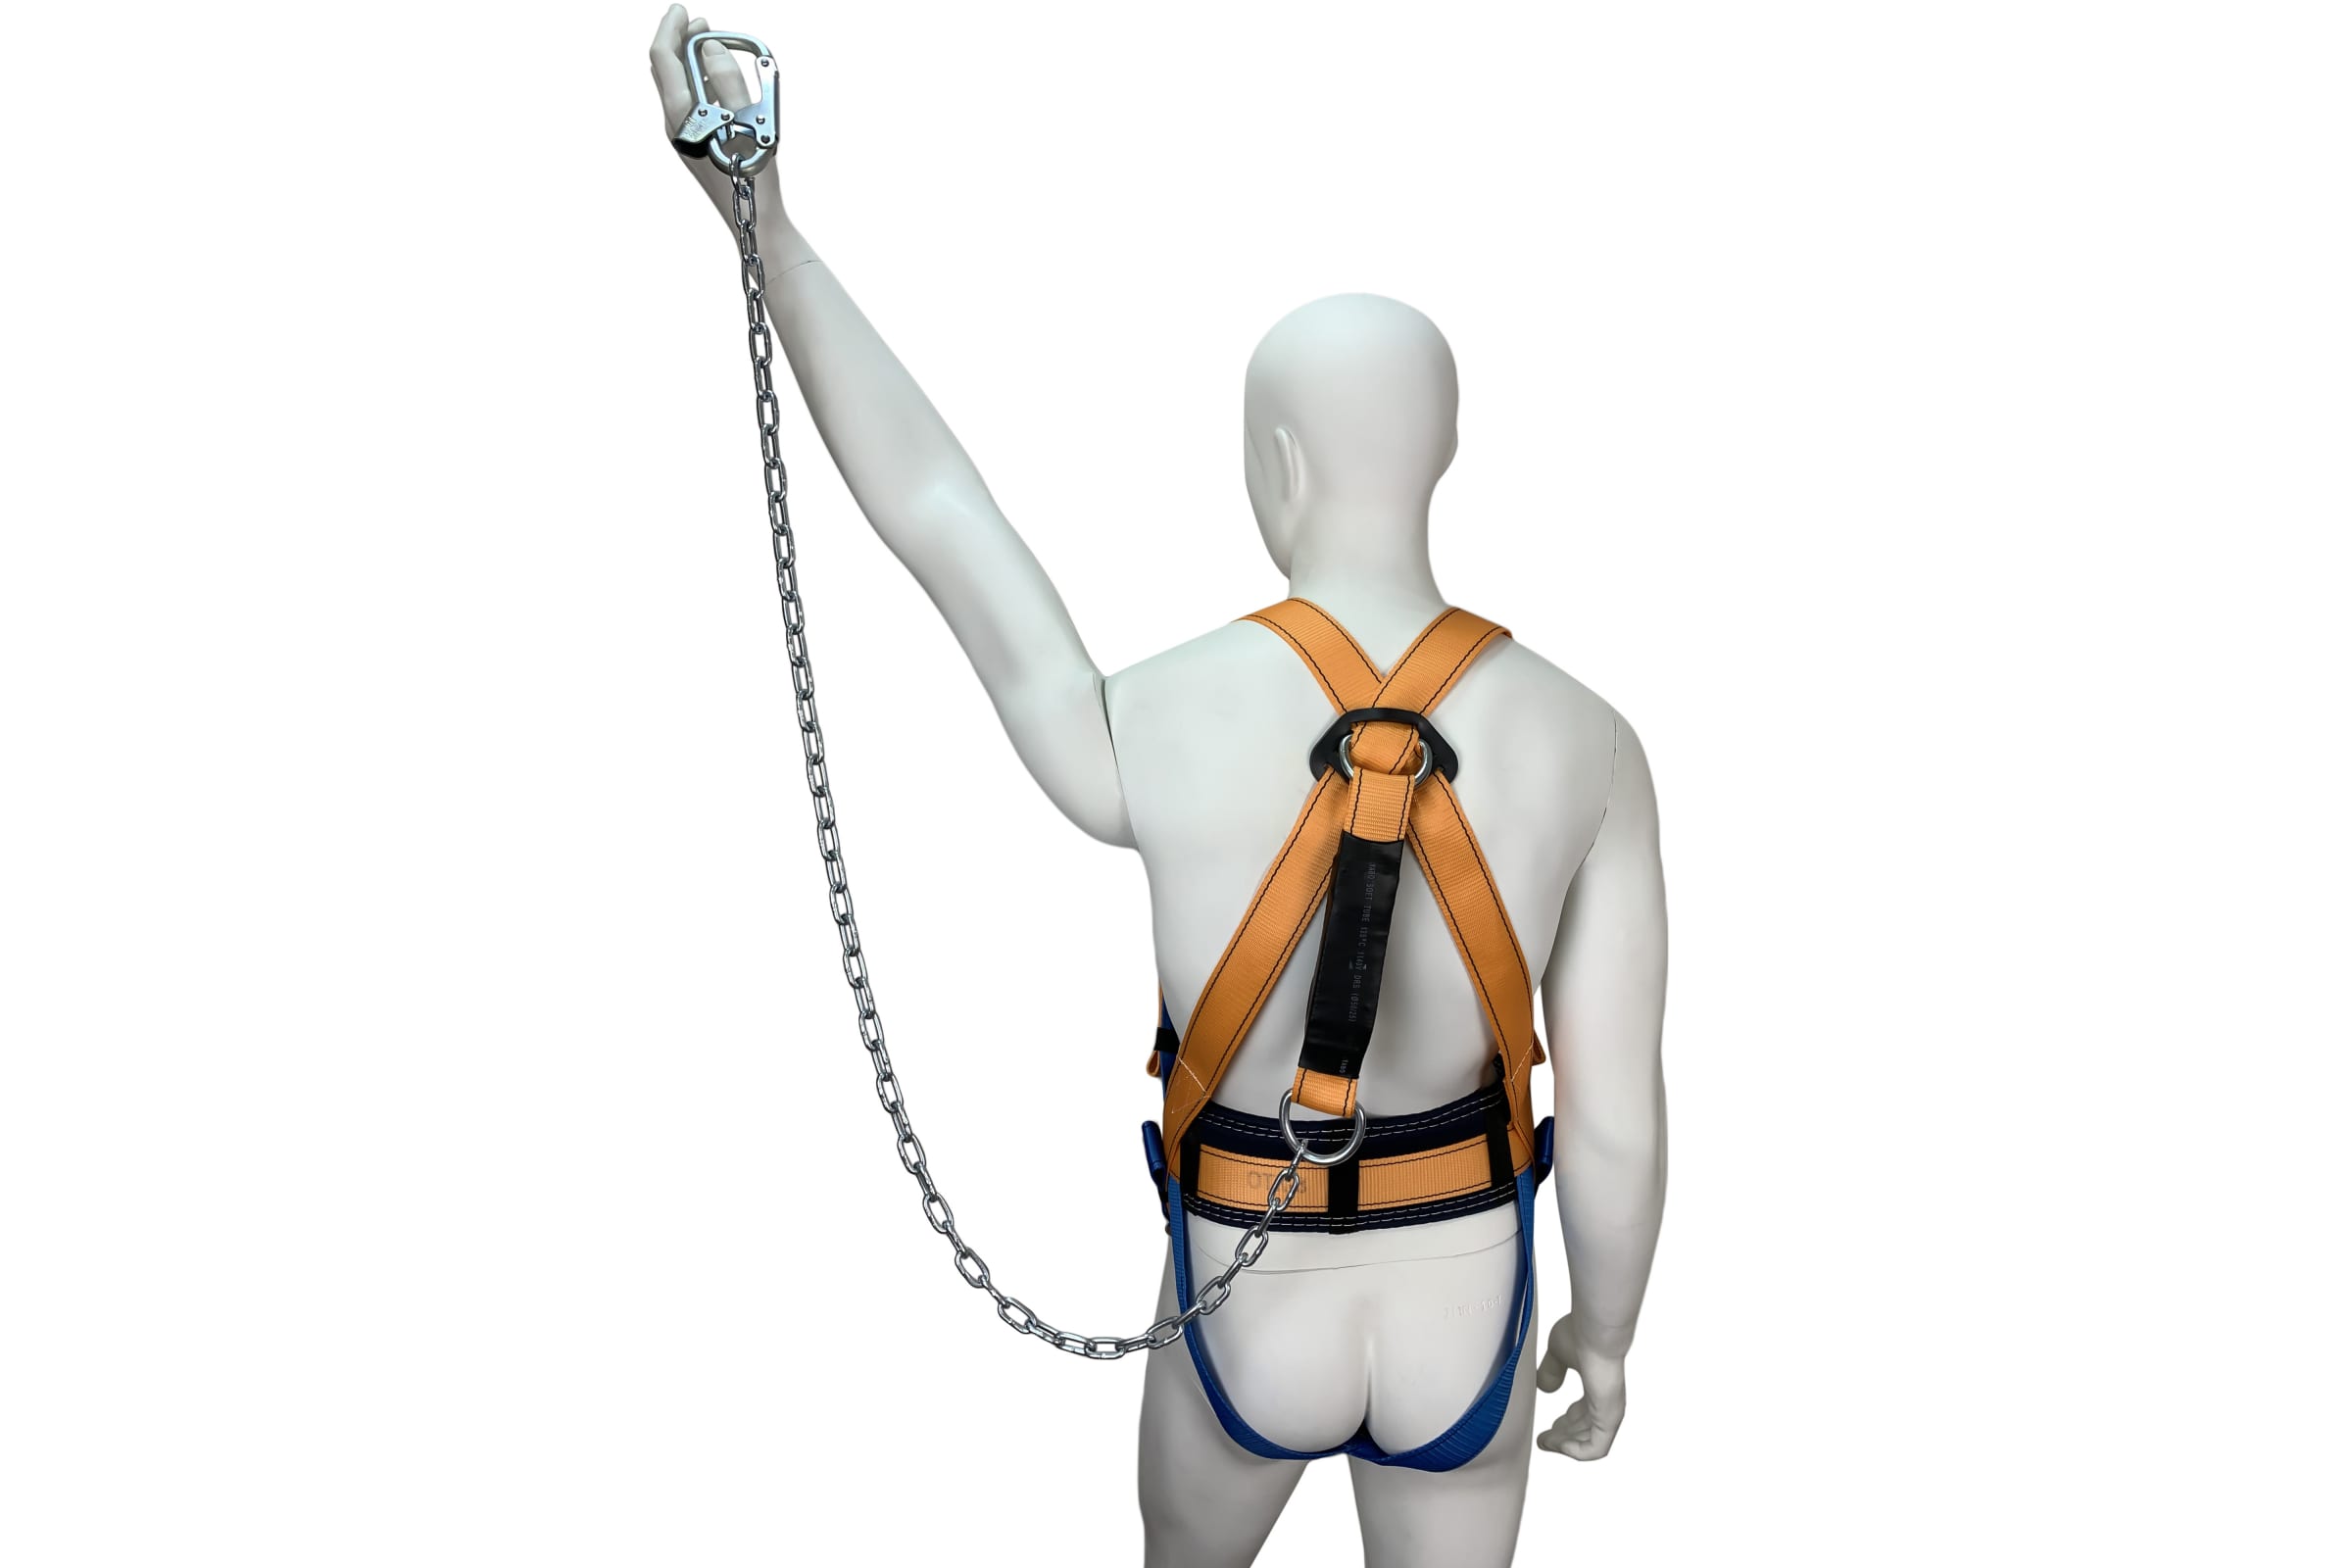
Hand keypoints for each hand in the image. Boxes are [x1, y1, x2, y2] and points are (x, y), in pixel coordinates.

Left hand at [648, 5, 782, 226]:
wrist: (756, 220)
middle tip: (702, 23)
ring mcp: (682, 135)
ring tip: (710, 44)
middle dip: (680, 39)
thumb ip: (727, 77)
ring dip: (689, 59)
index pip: (663, 57)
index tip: (684, 10)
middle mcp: (674, 123)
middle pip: (665, 69)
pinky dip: (698, 79)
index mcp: (681, 114)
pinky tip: (717, 79)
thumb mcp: (747, 119)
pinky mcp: (694, 143)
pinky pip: (688, 100)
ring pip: (675, 85)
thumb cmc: (754, 174)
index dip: (670, 27)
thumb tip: (711, 46)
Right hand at [1534, 1312, 1626, 1459]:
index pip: (1584, 1413)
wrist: (1596, 1330)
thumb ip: (1552, 1371)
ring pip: (1589, 1441)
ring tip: (1545, 1443)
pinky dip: (1576, 1452)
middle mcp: (1606, 1400)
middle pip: (1585, 1429)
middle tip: (1544, 1440)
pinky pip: (1596, 1448)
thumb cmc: (1581, 1333)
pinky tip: (1558, 1446)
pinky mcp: (1610, 1418)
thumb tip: (1545, 1388)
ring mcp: (1610, 1410)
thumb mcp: (1559, 1353)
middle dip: (1564, 1437)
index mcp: (1597, 1385)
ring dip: (1565, 1446)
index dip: (1565, 1424)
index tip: (1547, 1428)